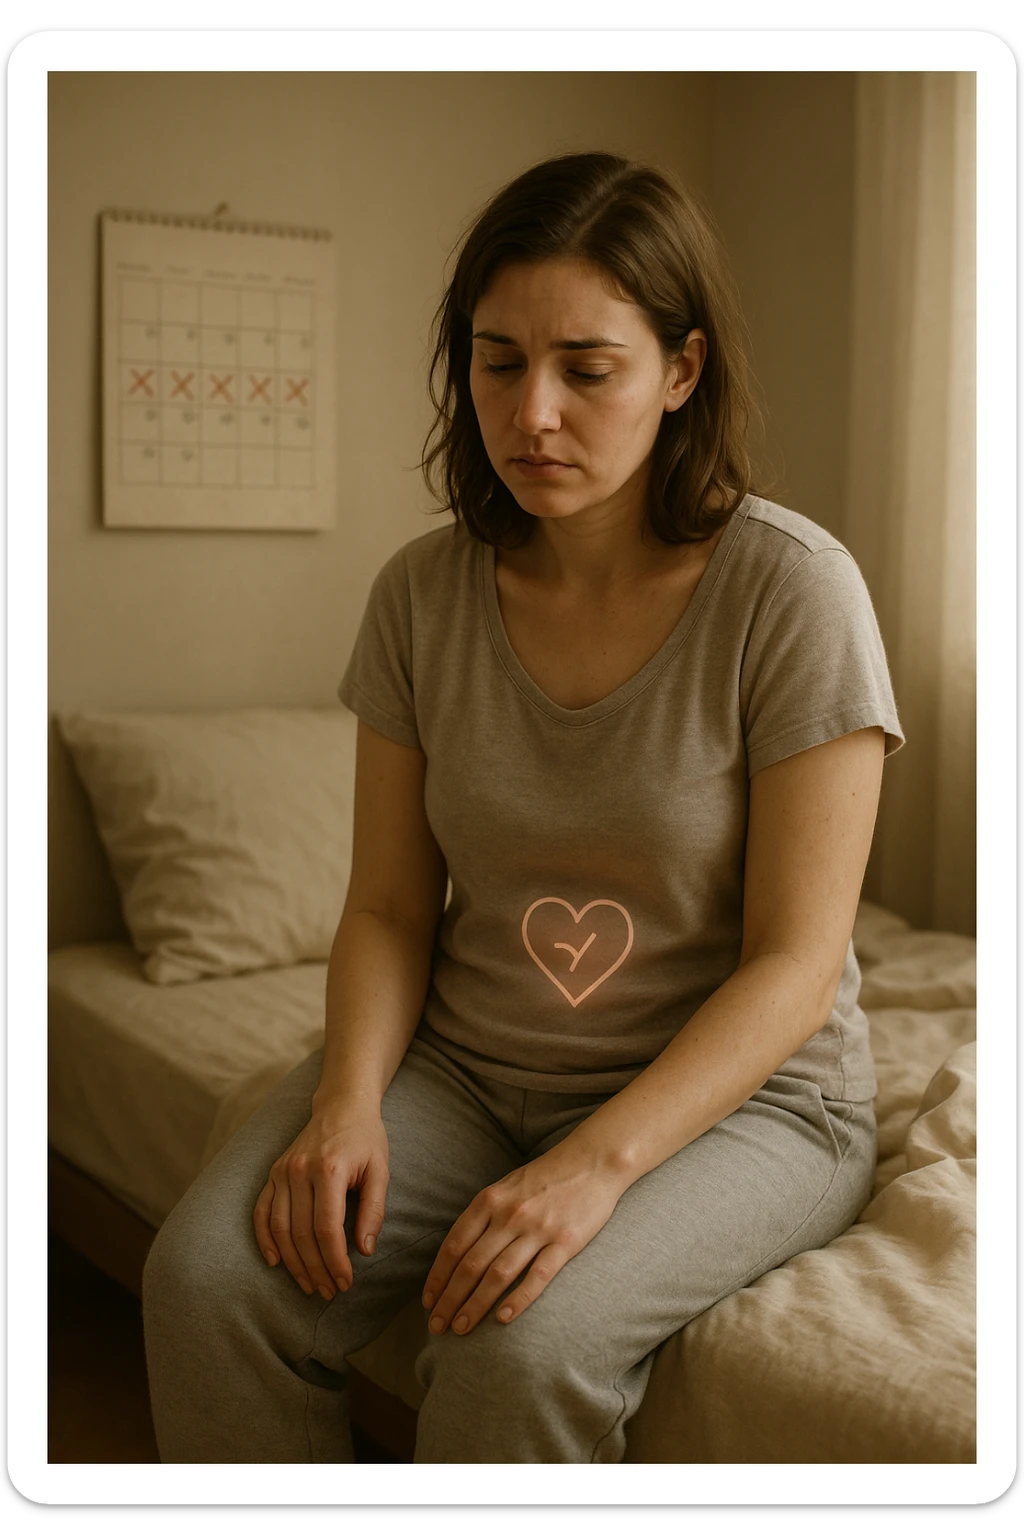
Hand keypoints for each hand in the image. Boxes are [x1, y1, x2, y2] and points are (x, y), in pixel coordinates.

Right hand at [253, 1105, 388, 1301]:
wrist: (342, 1105)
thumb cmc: (366, 1139)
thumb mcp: (381, 1170)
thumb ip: (374, 1210)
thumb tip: (365, 1251)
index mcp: (329, 1169)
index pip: (327, 1228)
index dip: (335, 1261)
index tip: (345, 1282)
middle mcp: (299, 1170)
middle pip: (301, 1233)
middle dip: (316, 1268)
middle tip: (329, 1291)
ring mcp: (282, 1171)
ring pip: (279, 1228)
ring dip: (293, 1262)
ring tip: (310, 1285)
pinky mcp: (273, 1172)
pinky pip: (261, 1211)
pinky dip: (264, 1239)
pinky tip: (275, 1262)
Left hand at [421, 1144, 623, 1336]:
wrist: (593, 1160)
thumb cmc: (546, 1176)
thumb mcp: (507, 1185)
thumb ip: (484, 1214)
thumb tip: (459, 1250)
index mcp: (490, 1200)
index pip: (455, 1244)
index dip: (438, 1276)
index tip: (428, 1301)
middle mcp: (509, 1215)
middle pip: (471, 1264)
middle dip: (449, 1299)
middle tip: (437, 1326)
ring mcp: (537, 1229)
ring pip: (498, 1275)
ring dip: (475, 1305)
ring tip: (460, 1328)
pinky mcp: (565, 1242)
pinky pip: (538, 1276)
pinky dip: (518, 1299)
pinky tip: (502, 1319)